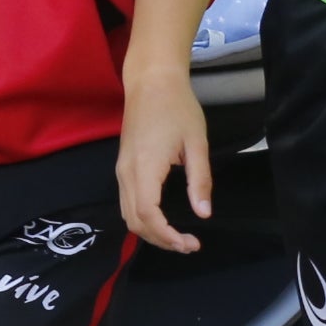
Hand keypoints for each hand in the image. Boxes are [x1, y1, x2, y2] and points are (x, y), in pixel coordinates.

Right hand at [117, 59, 213, 252]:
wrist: (151, 81)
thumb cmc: (177, 107)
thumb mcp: (197, 143)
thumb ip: (199, 181)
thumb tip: (203, 213)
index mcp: (145, 167)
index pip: (148, 214)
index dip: (167, 236)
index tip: (191, 243)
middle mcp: (127, 172)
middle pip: (134, 220)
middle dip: (160, 239)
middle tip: (189, 244)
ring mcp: (121, 170)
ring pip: (127, 214)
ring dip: (150, 231)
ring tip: (178, 236)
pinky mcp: (123, 166)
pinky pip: (127, 202)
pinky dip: (143, 218)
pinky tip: (163, 219)